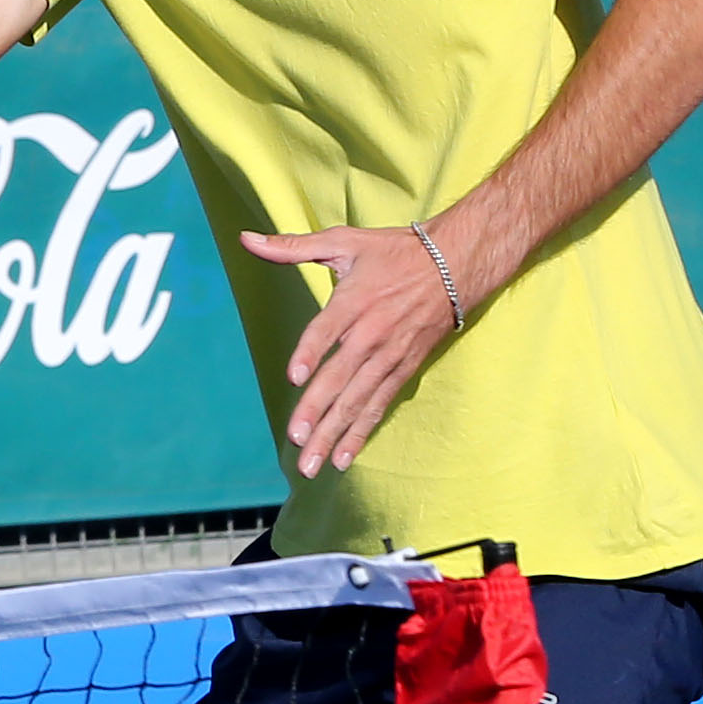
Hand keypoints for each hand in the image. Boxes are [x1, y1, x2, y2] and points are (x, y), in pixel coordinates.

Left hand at [242, 221, 463, 478]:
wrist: (456, 264)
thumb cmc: (394, 251)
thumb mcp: (344, 241)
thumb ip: (292, 247)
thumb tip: (247, 239)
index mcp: (354, 301)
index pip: (327, 330)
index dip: (311, 352)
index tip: (294, 376)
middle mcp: (371, 333)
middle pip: (340, 377)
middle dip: (318, 412)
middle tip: (296, 441)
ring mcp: (389, 356)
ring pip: (358, 401)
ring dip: (334, 434)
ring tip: (313, 464)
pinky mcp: (403, 370)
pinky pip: (378, 406)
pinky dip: (361, 433)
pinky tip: (344, 457)